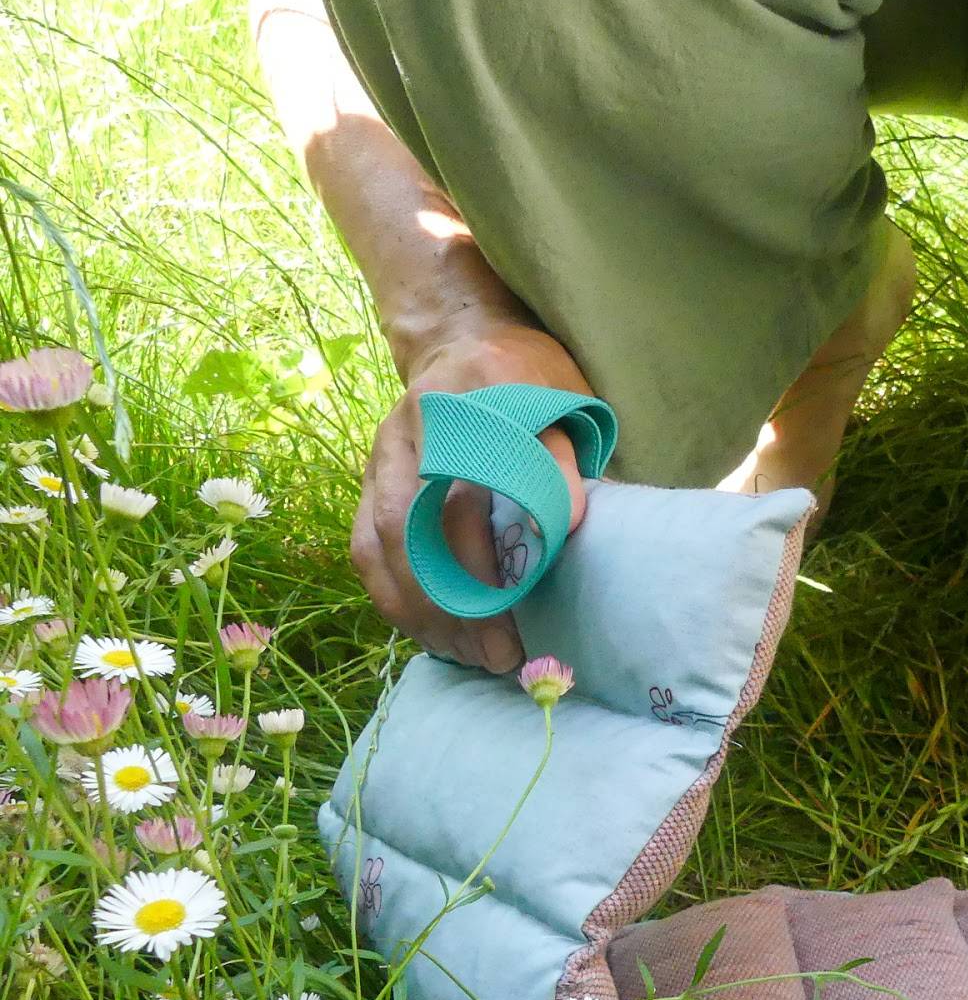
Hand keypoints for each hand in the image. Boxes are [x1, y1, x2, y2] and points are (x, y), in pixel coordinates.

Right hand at [352, 312, 592, 671]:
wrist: (464, 343)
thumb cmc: (528, 383)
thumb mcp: (564, 401)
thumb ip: (565, 456)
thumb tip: (570, 521)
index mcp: (471, 394)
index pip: (472, 478)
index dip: (488, 545)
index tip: (520, 599)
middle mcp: (412, 423)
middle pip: (416, 522)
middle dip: (453, 598)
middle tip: (499, 653)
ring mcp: (381, 453)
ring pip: (382, 543)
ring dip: (422, 610)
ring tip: (469, 656)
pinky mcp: (367, 480)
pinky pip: (366, 549)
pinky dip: (395, 598)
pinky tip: (432, 635)